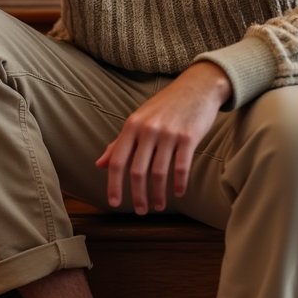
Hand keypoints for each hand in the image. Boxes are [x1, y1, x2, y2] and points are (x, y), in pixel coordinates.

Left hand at [96, 61, 231, 213]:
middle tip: (141, 211)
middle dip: (138, 196)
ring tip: (159, 206)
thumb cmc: (166, 105)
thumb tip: (99, 164)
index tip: (114, 203)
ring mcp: (169, 133)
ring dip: (158, 194)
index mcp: (132, 125)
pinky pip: (181, 166)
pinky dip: (179, 183)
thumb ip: (120, 142)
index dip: (114, 185)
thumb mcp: (139, 119)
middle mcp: (148, 129)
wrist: (198, 86)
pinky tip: (178, 192)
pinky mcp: (188, 136)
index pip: (118, 161)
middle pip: (137, 171)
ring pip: (159, 173)